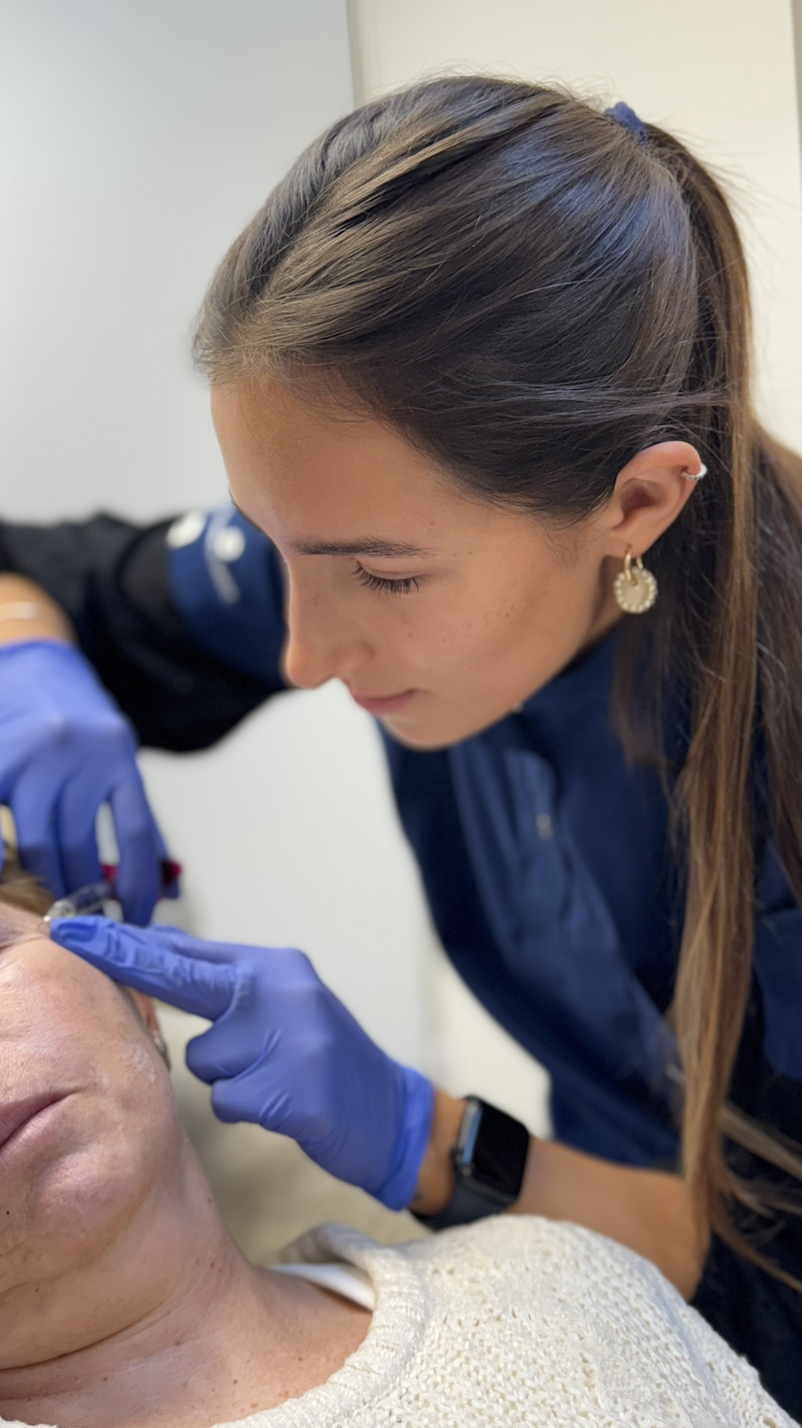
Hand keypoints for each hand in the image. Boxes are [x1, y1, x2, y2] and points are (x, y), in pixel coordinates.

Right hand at [0, 642, 166, 922]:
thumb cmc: (78, 724)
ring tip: (48, 901)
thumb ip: (136, 818)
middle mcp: (79, 755)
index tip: (137, 920)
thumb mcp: (116, 757)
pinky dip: (0, 860)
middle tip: (81, 919)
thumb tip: (165, 887)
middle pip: (81, 848)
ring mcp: (34, 758)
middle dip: (81, 894)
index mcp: (119, 757)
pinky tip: (6, 875)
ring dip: (43, 882)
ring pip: (37, 845)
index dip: (139, 886)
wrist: (31, 664)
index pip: (138, 836)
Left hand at [49, 917, 434, 1209]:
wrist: (391, 1110)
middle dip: (127, 961)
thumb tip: (154, 964)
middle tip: (74, 936)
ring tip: (271, 1078)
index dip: (129, 941)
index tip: (78, 929)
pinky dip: (248, 1109)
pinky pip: (229, 1101)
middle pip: (184, 979)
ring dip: (226, 1077)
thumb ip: (225, 987)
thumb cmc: (322, 1056)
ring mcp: (290, 1039)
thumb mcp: (281, 1004)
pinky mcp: (294, 1090)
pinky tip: (284, 1106)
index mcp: (275, 967)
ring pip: (203, 1060)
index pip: (190, 950)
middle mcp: (281, 991)